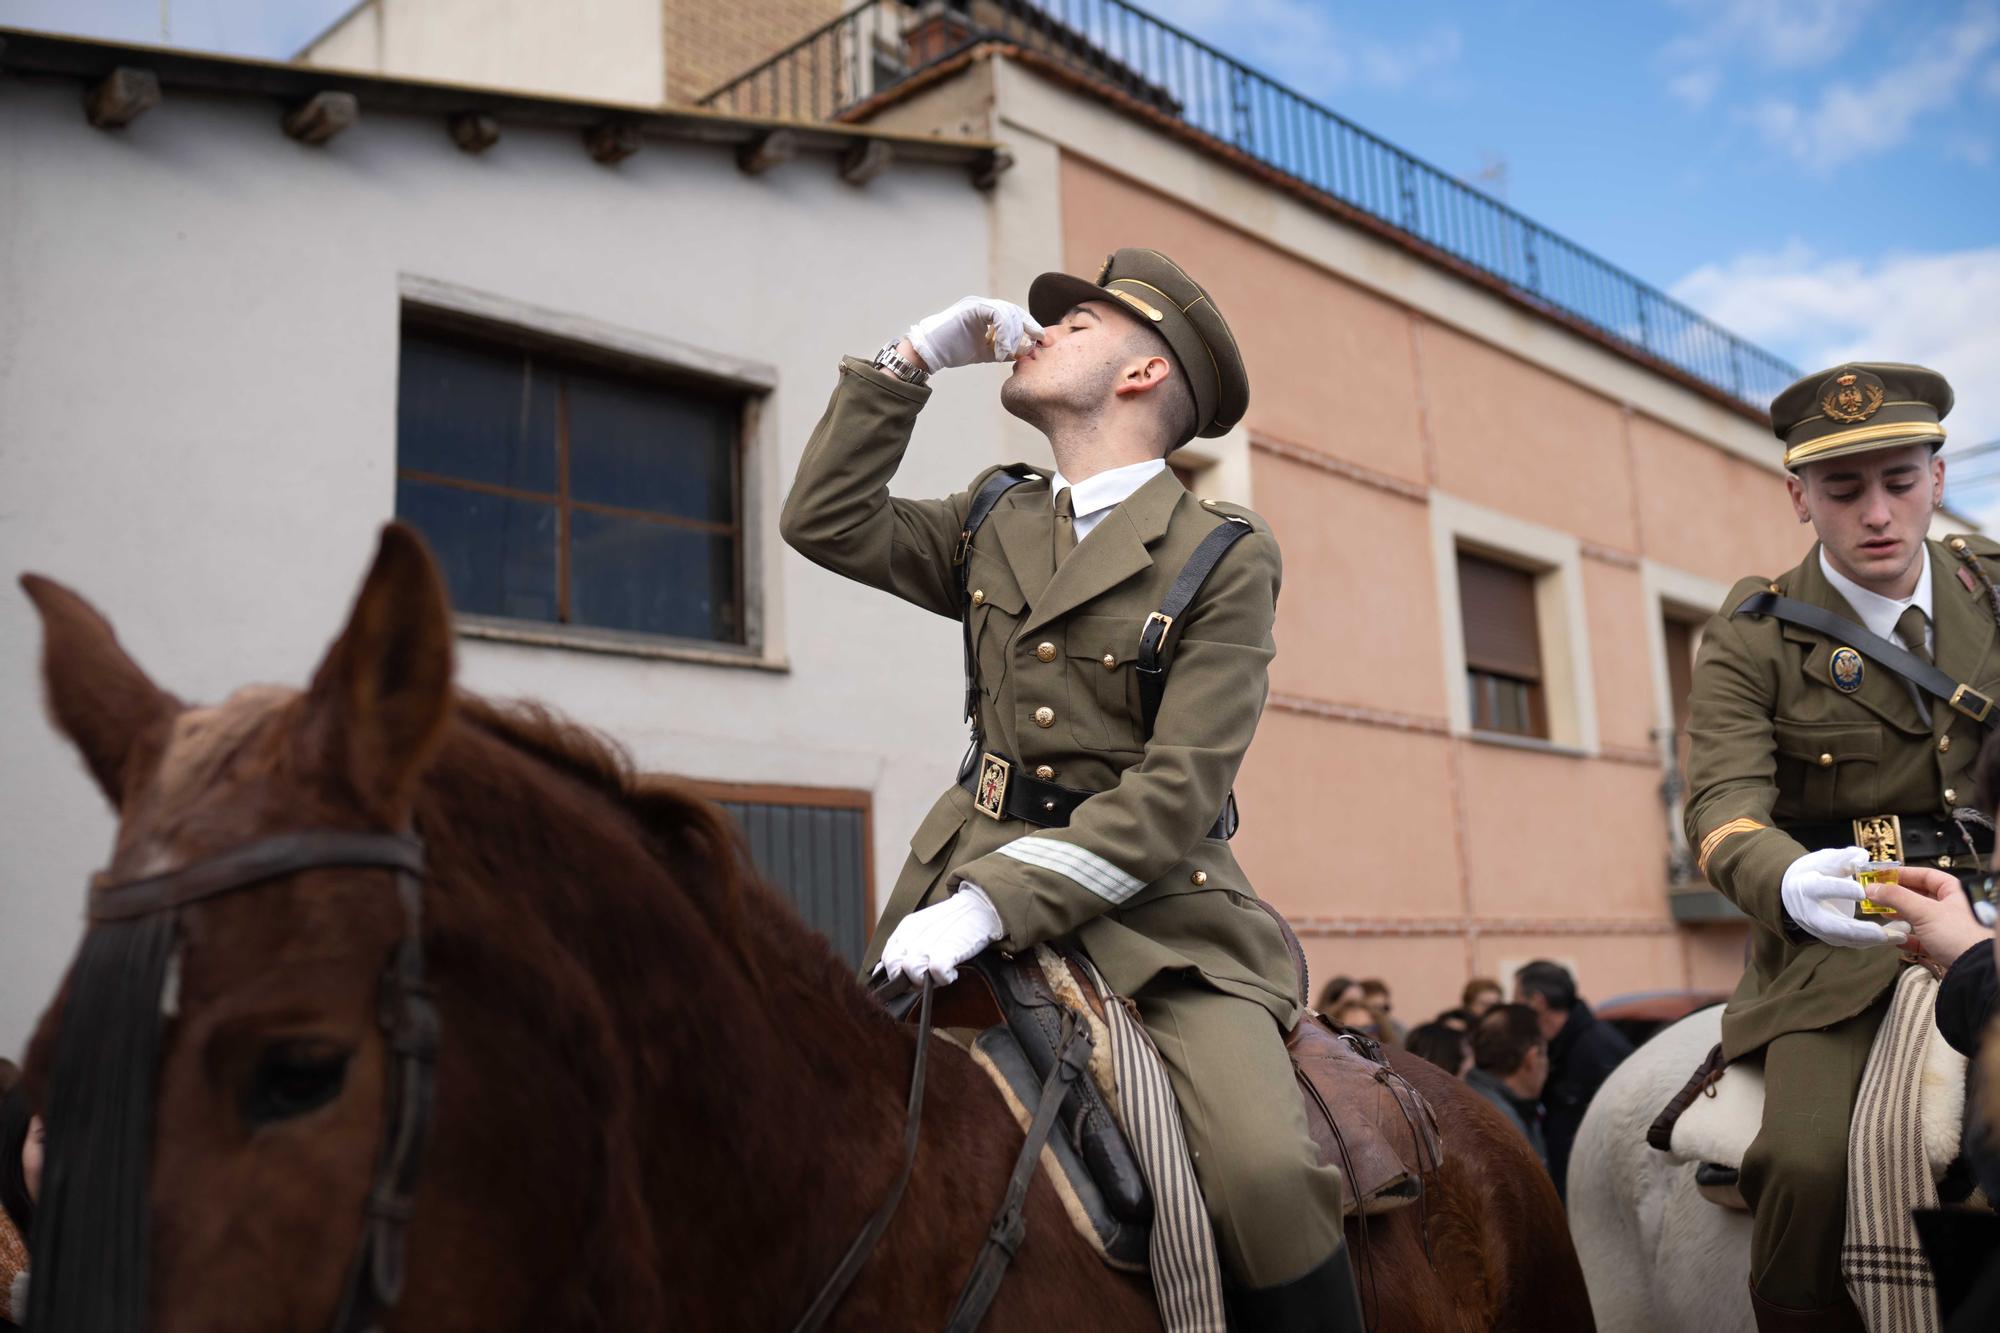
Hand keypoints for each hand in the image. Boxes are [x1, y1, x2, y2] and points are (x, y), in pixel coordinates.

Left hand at [876, 885, 1003, 985]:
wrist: (982, 905)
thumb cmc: (955, 921)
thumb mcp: (924, 928)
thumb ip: (905, 947)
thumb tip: (882, 971)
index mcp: (907, 928)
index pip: (888, 958)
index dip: (895, 974)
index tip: (909, 979)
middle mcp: (914, 933)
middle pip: (896, 968)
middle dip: (909, 980)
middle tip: (927, 978)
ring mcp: (931, 940)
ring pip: (912, 971)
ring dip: (926, 980)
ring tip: (941, 975)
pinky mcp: (949, 947)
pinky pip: (937, 972)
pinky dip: (944, 978)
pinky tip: (952, 973)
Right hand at [906, 297, 1044, 371]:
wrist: (930, 352)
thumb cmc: (953, 351)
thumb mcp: (985, 352)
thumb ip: (1003, 350)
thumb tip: (1023, 353)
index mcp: (987, 313)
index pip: (1014, 314)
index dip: (1029, 325)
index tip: (1039, 339)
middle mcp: (983, 305)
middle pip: (1014, 310)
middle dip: (1027, 326)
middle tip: (1036, 342)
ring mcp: (977, 304)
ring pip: (1007, 313)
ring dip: (1012, 335)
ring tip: (1008, 354)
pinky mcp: (972, 308)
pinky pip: (996, 315)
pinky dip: (1003, 334)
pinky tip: (1001, 350)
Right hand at [1780, 845, 1899, 947]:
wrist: (1796, 890)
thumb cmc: (1817, 870)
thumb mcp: (1827, 858)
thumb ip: (1845, 858)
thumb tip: (1862, 859)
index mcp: (1806, 886)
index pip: (1822, 888)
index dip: (1841, 890)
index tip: (1862, 891)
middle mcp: (1809, 912)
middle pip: (1833, 925)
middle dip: (1861, 930)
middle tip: (1886, 931)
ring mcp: (1818, 928)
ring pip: (1846, 938)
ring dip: (1875, 939)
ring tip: (1903, 934)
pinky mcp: (1830, 937)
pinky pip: (1853, 942)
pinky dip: (1875, 941)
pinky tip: (1897, 936)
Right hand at [1863, 866, 1992, 969]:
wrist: (1975, 970)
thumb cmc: (1958, 935)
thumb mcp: (1924, 911)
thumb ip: (1896, 897)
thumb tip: (1872, 888)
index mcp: (1954, 892)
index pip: (1925, 875)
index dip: (1903, 874)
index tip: (1881, 876)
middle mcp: (1952, 908)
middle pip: (1920, 896)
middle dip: (1897, 896)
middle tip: (1876, 895)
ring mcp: (1948, 928)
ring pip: (1919, 917)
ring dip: (1900, 916)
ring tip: (1882, 914)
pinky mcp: (1944, 946)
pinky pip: (1921, 938)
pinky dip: (1907, 938)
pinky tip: (1895, 939)